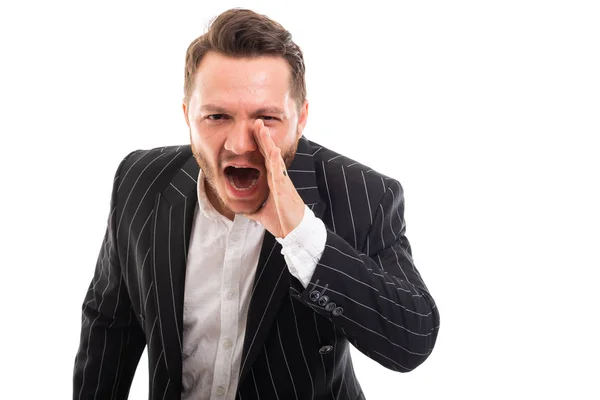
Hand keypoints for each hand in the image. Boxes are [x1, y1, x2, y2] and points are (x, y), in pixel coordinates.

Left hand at [243, 119, 304, 237]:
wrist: (294, 231)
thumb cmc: (282, 221)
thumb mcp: (261, 213)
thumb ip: (252, 209)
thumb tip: (241, 210)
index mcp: (273, 181)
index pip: (264, 159)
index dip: (259, 145)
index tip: (253, 131)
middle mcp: (277, 178)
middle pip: (269, 153)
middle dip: (262, 137)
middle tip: (256, 121)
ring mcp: (281, 181)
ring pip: (273, 158)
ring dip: (267, 143)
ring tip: (262, 128)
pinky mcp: (284, 188)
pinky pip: (279, 171)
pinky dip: (275, 160)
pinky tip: (272, 149)